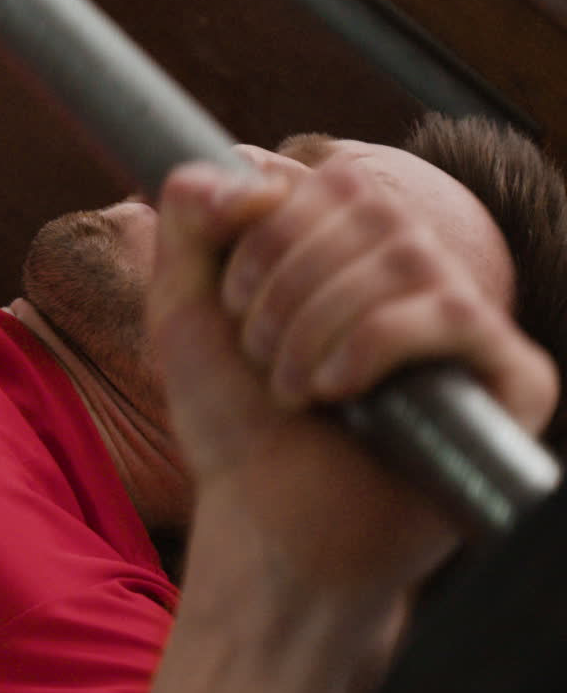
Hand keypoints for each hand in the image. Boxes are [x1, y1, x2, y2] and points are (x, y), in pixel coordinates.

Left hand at [149, 155, 556, 580]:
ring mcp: (464, 322)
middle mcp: (418, 272)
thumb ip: (193, 213)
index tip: (231, 295)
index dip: (270, 226)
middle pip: (370, 205)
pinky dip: (375, 341)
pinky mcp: (507, 375)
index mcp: (354, 246)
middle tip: (258, 348)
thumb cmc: (232, 418)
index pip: (331, 179)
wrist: (267, 527)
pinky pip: (452, 311)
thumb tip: (252, 165)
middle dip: (287, 278)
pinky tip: (338, 390)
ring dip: (319, 319)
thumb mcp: (184, 301)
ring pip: (405, 254)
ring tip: (290, 383)